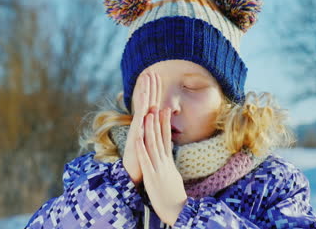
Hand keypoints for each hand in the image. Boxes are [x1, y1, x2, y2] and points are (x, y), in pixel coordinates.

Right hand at [122, 72, 158, 186]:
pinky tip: (146, 98)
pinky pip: (141, 119)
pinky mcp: (137, 135)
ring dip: (145, 92)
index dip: (154, 91)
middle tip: (151, 71)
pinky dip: (143, 109)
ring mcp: (138, 128)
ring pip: (143, 107)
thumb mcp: (149, 141)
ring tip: (147, 79)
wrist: (133, 172)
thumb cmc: (142, 159)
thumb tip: (157, 120)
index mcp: (145, 124)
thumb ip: (152, 130)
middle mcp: (141, 124)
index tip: (155, 78)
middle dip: (149, 86)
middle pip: (147, 101)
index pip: (151, 104)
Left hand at [136, 80, 186, 225]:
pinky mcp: (152, 175)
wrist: (177, 210)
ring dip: (151, 129)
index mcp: (168, 161)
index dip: (165, 123)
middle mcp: (164, 161)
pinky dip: (141, 147)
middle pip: (161, 137)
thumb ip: (169, 166)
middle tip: (157, 104)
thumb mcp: (172, 176)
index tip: (164, 110)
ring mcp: (158, 167)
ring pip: (153, 144)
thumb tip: (169, 159)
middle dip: (158, 120)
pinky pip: (145, 159)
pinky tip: (138, 137)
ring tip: (149, 114)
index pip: (167, 138)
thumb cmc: (174, 196)